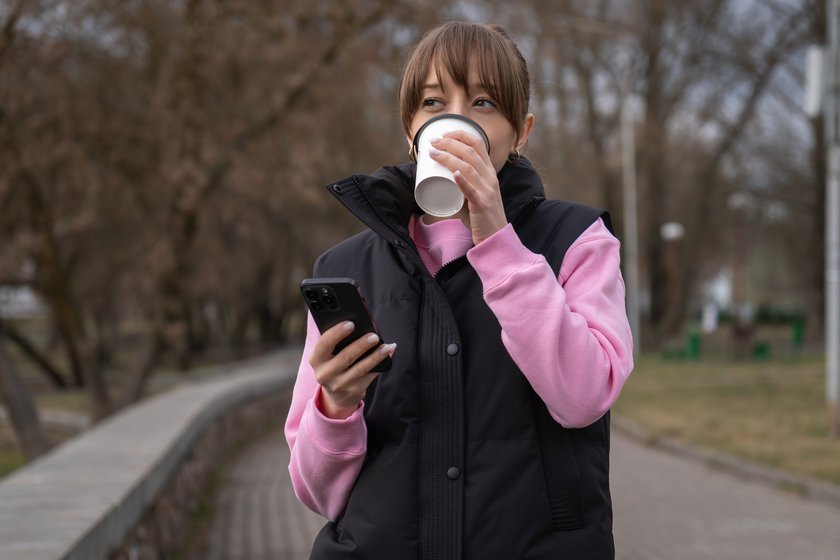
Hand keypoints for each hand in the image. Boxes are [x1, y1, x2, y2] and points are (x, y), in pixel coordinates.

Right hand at [309, 321, 395, 419]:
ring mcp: (339, 384)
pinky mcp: (354, 391)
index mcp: (316, 359)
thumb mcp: (328, 354)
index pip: (324, 344)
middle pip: (345, 358)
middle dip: (361, 345)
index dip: (336, 333)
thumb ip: (336, 340)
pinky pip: (370, 376)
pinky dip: (381, 363)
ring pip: (360, 369)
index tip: (351, 323)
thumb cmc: (334, 362)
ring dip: (375, 356)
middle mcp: (325, 374)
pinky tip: (389, 352)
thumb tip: (358, 324)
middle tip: (374, 336)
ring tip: (386, 346)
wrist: (337, 393)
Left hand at [430, 130, 506, 244]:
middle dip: (450, 143)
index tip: (444, 135)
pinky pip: (472, 191)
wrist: (495, 237)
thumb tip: (437, 177)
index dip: (460, 135)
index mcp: (489, 172)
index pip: (478, 144)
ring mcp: (487, 191)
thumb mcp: (474, 195)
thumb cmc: (481, 216)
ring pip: (468, 168)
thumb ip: (459, 186)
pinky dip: (462, 181)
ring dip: (449, 158)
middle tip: (434, 142)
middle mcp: (490, 178)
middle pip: (470, 152)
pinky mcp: (481, 205)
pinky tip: (454, 174)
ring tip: (433, 154)